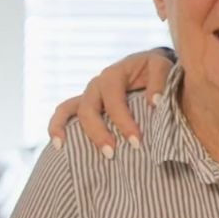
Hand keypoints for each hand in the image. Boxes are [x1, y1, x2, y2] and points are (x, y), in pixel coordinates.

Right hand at [47, 50, 173, 156]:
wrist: (147, 64)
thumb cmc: (154, 67)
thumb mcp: (161, 66)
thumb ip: (160, 82)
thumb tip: (154, 102)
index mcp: (114, 74)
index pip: (115, 101)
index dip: (124, 122)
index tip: (136, 142)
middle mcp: (97, 84)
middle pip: (89, 110)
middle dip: (99, 133)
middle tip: (112, 154)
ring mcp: (88, 93)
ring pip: (71, 111)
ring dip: (74, 133)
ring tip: (73, 151)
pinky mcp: (84, 103)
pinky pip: (64, 112)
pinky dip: (56, 126)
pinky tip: (59, 146)